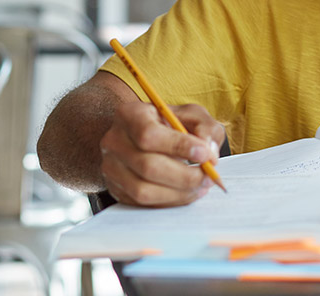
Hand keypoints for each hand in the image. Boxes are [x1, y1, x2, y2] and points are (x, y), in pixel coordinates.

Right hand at [98, 100, 225, 206]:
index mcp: (130, 115)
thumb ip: (206, 129)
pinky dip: (170, 202)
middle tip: (209, 177)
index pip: (148, 134)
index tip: (205, 154)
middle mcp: (114, 141)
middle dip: (184, 176)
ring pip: (143, 190)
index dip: (178, 146)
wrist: (148, 137)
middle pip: (147, 166)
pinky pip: (142, 204)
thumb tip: (208, 152)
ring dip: (178, 193)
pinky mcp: (116, 189)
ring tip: (201, 186)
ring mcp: (111, 167)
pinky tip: (186, 192)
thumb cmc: (171, 124)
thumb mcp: (193, 116)